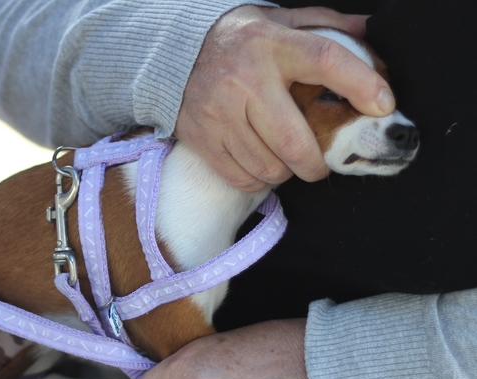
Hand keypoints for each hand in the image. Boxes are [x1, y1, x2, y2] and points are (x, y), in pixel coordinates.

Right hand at [176, 6, 394, 190]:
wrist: (173, 51)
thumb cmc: (240, 39)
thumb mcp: (280, 21)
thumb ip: (325, 25)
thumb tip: (372, 30)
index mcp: (271, 45)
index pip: (325, 61)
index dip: (361, 84)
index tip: (384, 106)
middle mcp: (244, 80)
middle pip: (295, 141)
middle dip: (317, 163)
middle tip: (321, 164)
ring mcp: (219, 112)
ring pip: (268, 166)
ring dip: (286, 172)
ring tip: (287, 161)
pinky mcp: (201, 136)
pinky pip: (241, 176)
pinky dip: (259, 179)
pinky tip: (262, 165)